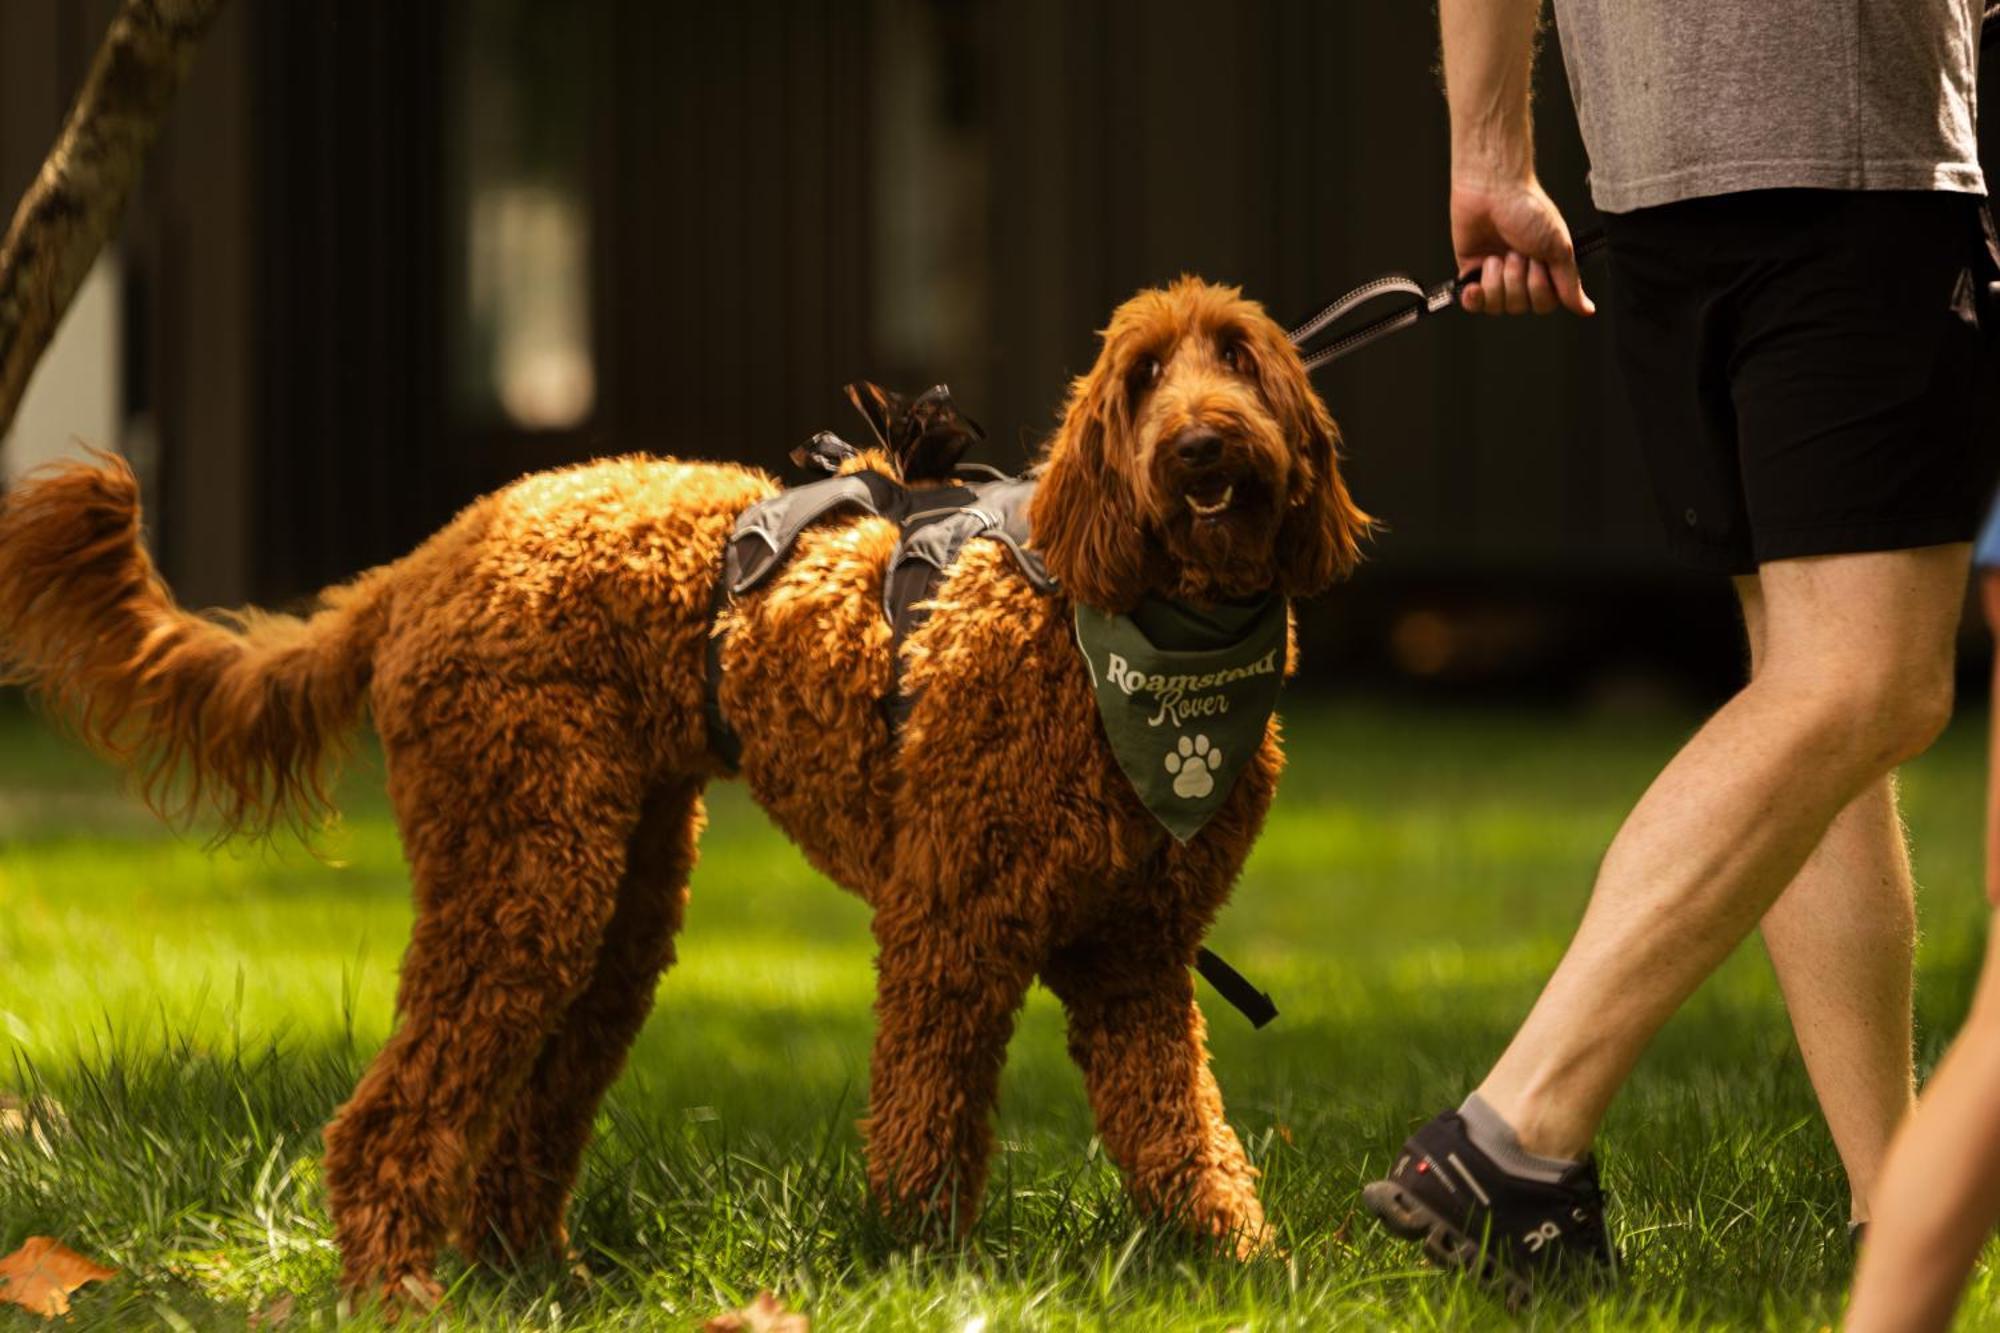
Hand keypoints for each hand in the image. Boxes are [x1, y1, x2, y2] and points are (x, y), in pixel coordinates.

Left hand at [1450, 176, 1593, 316]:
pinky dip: (1474, 298)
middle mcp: (1521, 275)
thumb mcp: (1559, 248)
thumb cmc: (1528, 208)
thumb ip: (1569, 283)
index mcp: (1545, 269)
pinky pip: (1473, 304)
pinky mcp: (1471, 272)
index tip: (1538, 263)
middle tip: (1517, 252)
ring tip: (1498, 254)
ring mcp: (1496, 275)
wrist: (1492, 190)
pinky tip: (1475, 286)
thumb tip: (1586, 309)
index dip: (1539, 289)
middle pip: (1520, 307)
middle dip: (1517, 279)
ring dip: (1497, 280)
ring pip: (1497, 306)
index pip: (1544, 304)